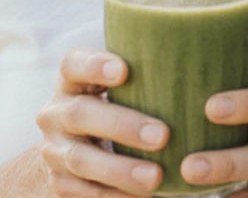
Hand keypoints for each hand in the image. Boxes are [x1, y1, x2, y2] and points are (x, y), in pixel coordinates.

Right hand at [35, 48, 168, 195]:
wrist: (73, 149)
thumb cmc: (112, 107)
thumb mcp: (118, 89)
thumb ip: (141, 77)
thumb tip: (193, 62)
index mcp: (69, 82)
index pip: (72, 65)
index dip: (94, 66)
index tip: (124, 70)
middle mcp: (55, 114)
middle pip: (79, 114)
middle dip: (122, 125)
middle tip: (162, 135)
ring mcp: (54, 151)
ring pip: (81, 160)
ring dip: (121, 169)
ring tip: (156, 176)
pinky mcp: (59, 183)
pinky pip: (86, 192)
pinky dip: (116, 195)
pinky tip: (144, 196)